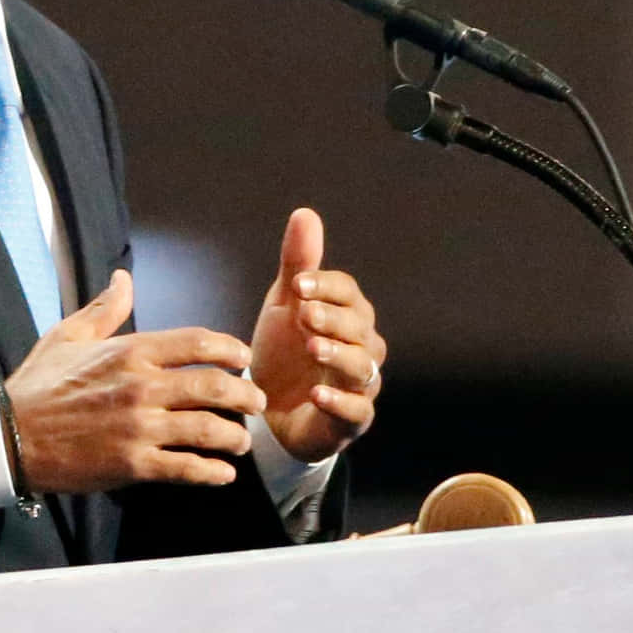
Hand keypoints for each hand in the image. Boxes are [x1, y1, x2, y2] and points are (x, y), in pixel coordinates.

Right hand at [3, 269, 267, 493]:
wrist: (9, 434)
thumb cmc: (39, 384)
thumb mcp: (69, 335)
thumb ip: (105, 308)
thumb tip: (123, 277)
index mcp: (130, 351)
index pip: (197, 341)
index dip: (230, 348)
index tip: (243, 358)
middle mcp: (142, 386)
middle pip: (215, 386)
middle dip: (246, 395)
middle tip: (256, 403)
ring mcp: (139, 427)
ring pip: (208, 430)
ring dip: (234, 437)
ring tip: (241, 442)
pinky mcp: (133, 464)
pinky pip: (185, 468)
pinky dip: (211, 473)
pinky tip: (222, 474)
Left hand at [251, 208, 385, 463]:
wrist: (268, 410)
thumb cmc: (284, 351)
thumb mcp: (285, 305)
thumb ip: (298, 264)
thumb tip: (305, 212)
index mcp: (347, 315)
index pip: (348, 293)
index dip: (327, 286)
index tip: (298, 284)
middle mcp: (362, 347)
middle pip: (360, 327)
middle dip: (333, 318)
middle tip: (303, 315)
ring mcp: (360, 385)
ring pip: (363, 367)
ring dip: (339, 355)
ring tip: (313, 347)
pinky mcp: (351, 420)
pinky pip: (356, 411)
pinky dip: (339, 402)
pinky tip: (317, 394)